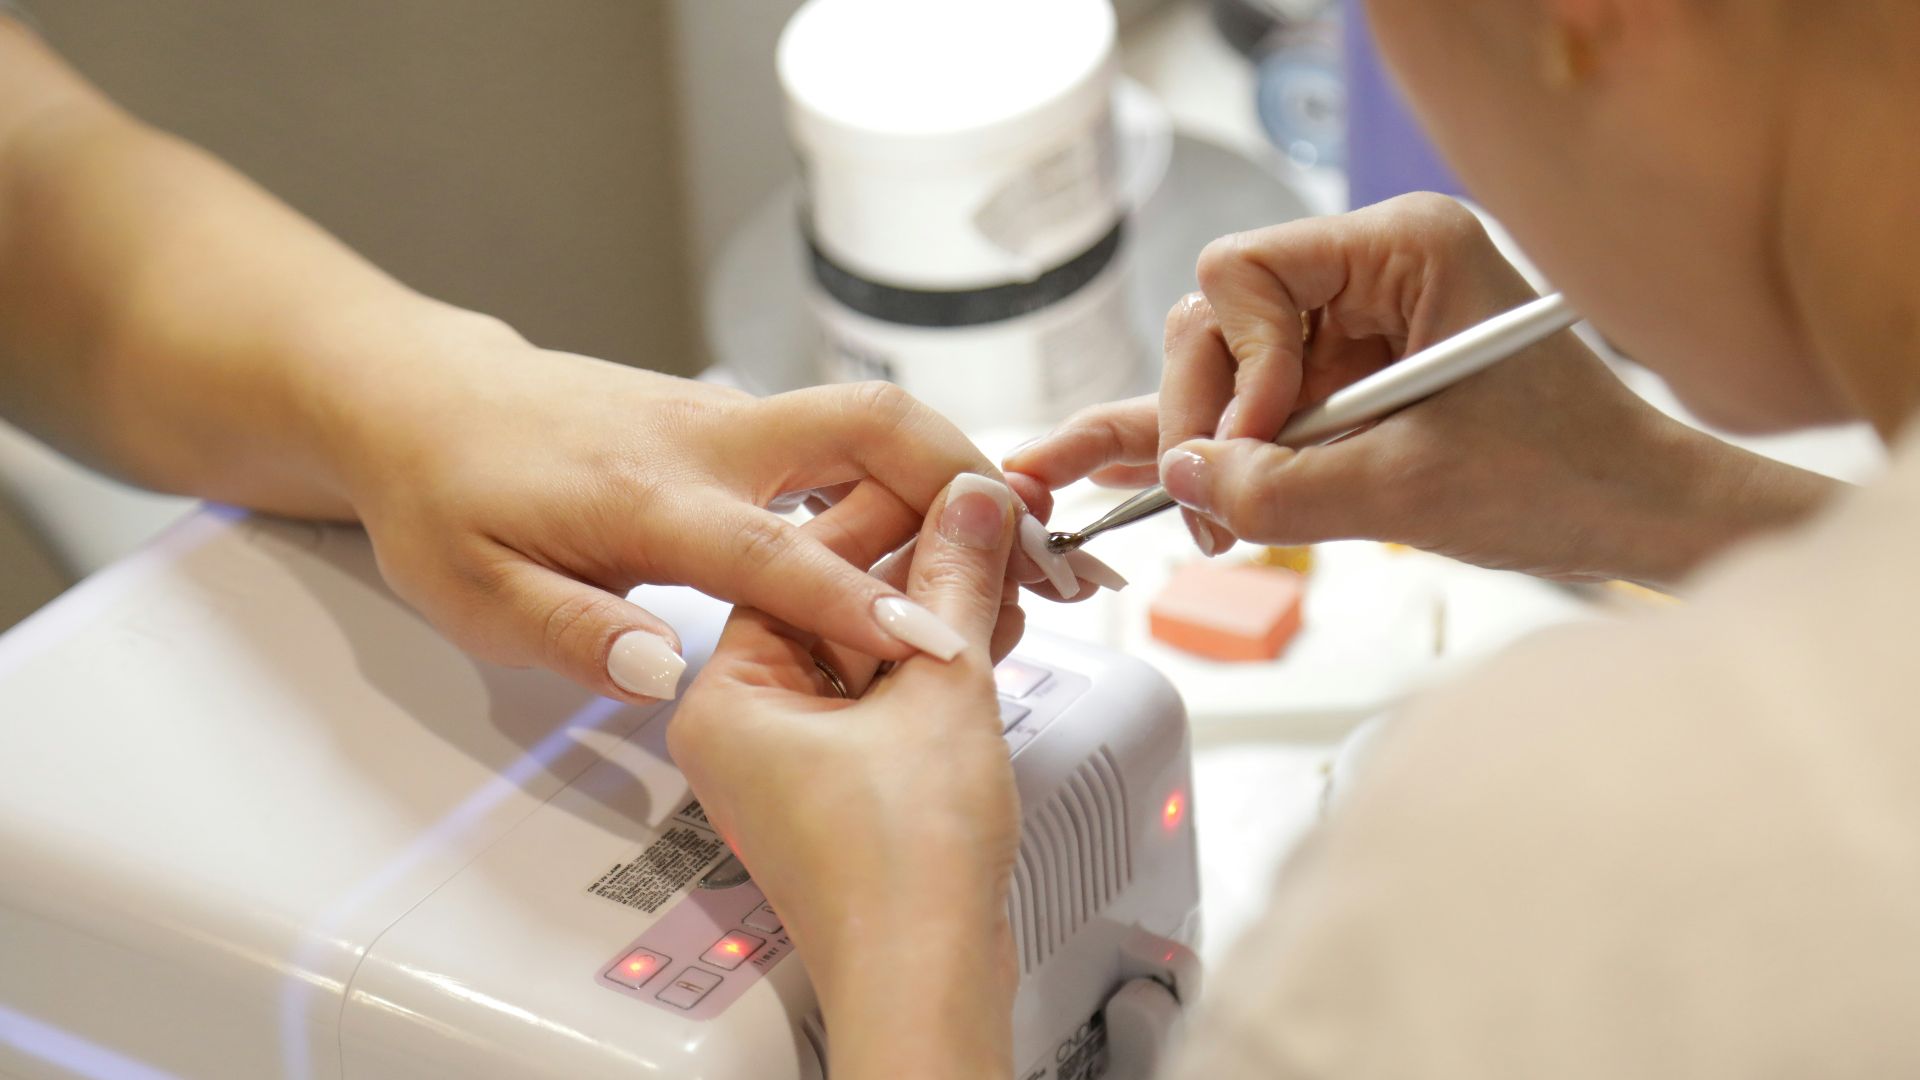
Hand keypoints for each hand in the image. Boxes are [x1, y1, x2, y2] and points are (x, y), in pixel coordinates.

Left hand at [320, 315, 1080, 702]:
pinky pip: (844, 438)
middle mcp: (707, 440)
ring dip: (954, 473)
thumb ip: (572, 632)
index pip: (777, 552)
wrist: (425, 398)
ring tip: (1022, 550)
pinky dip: (910, 476)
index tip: (942, 646)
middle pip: (869, 425)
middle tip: (1037, 550)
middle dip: (965, 477)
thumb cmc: (447, 497)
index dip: (863, 604)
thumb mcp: (474, 592)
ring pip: (870, 420)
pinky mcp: (737, 421)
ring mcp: (729, 419)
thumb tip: (667, 670)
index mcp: (647, 495)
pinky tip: (939, 532)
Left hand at [670, 473, 1021, 1079]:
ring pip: (864, 652)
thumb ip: (955, 581)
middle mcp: (745, 725)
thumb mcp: (939, 690)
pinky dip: (934, 666)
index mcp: (726, 695)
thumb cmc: (899, 870)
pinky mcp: (840, 789)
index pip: (797, 564)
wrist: (926, 982)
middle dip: (920, 566)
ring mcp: (792, 761)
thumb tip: (971, 504)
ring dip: (936, 613)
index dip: (886, 514)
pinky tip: (991, 629)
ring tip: (1004, 571)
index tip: (946, 483)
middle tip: (986, 522)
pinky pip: (881, 698)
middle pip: (832, 604)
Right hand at [1007, 194, 1834, 586]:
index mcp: (1404, 248)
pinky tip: (1132, 472)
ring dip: (1206, 446)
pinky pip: (1257, 408)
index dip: (1233, 362)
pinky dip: (1212, 446)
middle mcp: (1371, 272)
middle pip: (1221, 321)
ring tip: (1188, 518)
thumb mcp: (1409, 490)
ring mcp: (1356, 328)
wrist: (1636, 516)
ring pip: (1226, 370)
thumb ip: (1281, 486)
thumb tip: (1182, 478)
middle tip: (1207, 506)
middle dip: (1204, 416)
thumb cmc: (1567, 478)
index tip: (1254, 441)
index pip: (1244, 272)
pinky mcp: (1351, 385)